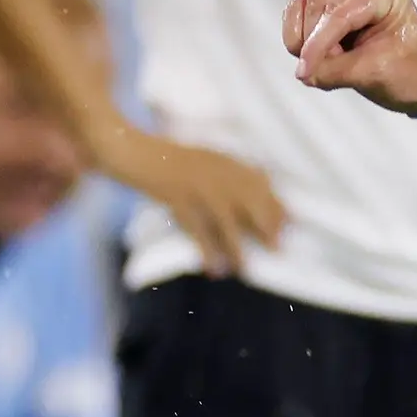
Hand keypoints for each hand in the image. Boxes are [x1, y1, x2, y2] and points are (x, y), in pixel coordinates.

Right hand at [91, 119, 285, 275]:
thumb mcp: (200, 160)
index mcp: (223, 160)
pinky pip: (197, 229)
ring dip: (238, 246)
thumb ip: (224, 173)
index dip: (275, 205)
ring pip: (228, 220)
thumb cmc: (162, 158)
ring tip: (245, 269)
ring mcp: (197, 184)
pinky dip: (207, 250)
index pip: (260, 183)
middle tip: (277, 249)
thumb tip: (250, 196)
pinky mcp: (177, 197)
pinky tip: (213, 269)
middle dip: (267, 225)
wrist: (127, 148)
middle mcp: (216, 171)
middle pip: (251, 202)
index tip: (289, 224)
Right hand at [282, 0, 416, 117]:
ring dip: (306, 41)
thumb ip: (335, 71)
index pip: (340, 14)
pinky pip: (299, 11)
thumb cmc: (411, 72)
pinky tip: (319, 56)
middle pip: (317, 7)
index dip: (318, 45)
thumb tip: (303, 72)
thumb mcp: (375, 74)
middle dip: (315, 44)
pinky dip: (301, 36)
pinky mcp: (331, 3)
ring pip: (303, 7)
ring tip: (332, 64)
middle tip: (331, 72)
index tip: (304, 72)